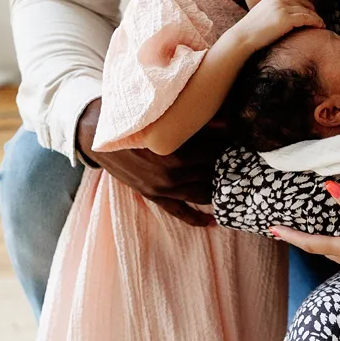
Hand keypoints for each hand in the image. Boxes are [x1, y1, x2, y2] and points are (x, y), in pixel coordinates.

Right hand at [77, 98, 227, 225]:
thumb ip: (196, 121)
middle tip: (240, 161)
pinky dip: (197, 219)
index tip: (239, 141)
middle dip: (227, 167)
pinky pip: (180, 212)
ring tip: (232, 184)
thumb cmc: (133, 122)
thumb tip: (228, 122)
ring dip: (217, 190)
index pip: (215, 151)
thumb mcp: (164, 118)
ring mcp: (162, 188)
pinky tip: (213, 222)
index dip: (230, 145)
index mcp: (176, 151)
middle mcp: (171, 174)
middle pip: (212, 174)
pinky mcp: (154, 196)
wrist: (99, 137)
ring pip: (201, 195)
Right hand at [236, 0, 323, 53]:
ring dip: (316, 16)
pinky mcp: (286, 18)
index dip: (304, 4)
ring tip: (322, 24)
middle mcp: (277, 0)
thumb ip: (271, 15)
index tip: (310, 12)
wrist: (242, 38)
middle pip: (302, 2)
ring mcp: (282, 8)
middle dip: (312, 10)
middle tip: (318, 19)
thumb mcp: (260, 18)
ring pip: (306, 10)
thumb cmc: (249, 34)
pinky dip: (315, 21)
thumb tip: (278, 22)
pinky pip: (306, 18)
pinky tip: (320, 27)